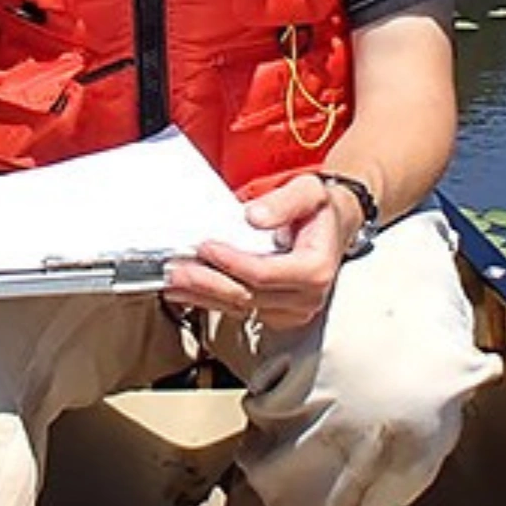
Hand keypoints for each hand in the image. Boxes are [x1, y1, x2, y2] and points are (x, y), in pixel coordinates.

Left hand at [167, 172, 355, 330]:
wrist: (334, 227)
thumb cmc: (320, 210)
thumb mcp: (309, 191)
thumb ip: (284, 201)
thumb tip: (255, 217)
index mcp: (315, 269)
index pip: (264, 273)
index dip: (231, 262)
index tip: (206, 246)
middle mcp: (306, 297)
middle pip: (246, 295)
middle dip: (206, 282)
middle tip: (175, 269)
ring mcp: (291, 311)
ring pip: (238, 308)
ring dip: (202, 295)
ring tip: (172, 281)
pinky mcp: (276, 314)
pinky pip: (239, 311)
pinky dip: (211, 299)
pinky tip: (188, 290)